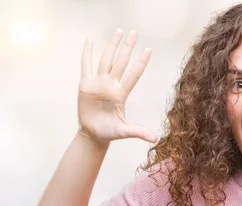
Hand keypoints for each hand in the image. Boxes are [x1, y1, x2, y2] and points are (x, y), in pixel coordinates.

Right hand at [77, 28, 155, 143]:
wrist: (94, 134)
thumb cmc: (110, 132)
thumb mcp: (125, 132)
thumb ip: (139, 132)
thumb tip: (155, 139)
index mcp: (121, 93)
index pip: (133, 74)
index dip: (140, 63)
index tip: (148, 50)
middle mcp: (111, 85)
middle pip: (121, 61)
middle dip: (127, 47)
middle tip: (134, 32)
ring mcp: (98, 83)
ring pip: (106, 59)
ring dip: (112, 45)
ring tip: (118, 31)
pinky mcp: (86, 84)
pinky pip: (86, 65)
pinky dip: (87, 53)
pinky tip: (90, 40)